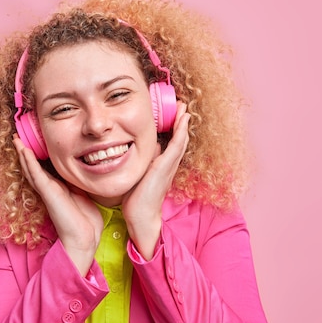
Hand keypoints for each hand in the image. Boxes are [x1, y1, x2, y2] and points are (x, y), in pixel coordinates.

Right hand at [13, 135, 103, 275]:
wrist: (84, 238)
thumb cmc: (86, 221)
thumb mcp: (84, 194)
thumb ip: (80, 183)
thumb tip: (87, 170)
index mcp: (59, 189)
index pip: (45, 169)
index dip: (38, 156)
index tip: (34, 143)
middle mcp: (50, 189)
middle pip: (34, 167)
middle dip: (26, 153)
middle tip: (17, 137)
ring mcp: (48, 190)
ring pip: (31, 168)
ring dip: (23, 153)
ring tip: (16, 139)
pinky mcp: (48, 193)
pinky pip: (36, 174)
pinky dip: (29, 161)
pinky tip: (23, 150)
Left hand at [121, 102, 189, 259]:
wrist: (140, 217)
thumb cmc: (137, 199)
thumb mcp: (139, 175)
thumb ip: (143, 162)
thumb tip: (143, 149)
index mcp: (162, 166)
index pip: (171, 143)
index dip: (174, 128)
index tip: (174, 114)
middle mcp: (168, 165)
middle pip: (179, 138)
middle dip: (181, 122)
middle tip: (182, 106)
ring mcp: (169, 166)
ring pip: (180, 140)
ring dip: (183, 123)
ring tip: (184, 108)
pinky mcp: (165, 167)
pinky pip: (176, 146)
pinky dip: (181, 132)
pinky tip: (183, 120)